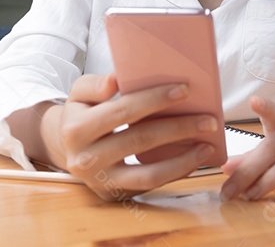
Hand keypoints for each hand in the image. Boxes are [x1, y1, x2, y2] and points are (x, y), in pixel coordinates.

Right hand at [41, 74, 220, 200]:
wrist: (66, 148)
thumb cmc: (81, 114)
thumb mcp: (79, 94)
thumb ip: (95, 84)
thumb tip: (117, 80)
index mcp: (76, 130)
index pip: (122, 112)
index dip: (154, 100)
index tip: (184, 90)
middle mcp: (86, 160)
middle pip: (140, 141)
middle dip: (178, 129)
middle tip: (208, 120)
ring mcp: (101, 182)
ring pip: (148, 174)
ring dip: (183, 160)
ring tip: (208, 145)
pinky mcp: (115, 195)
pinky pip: (150, 186)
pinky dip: (175, 173)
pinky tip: (194, 159)